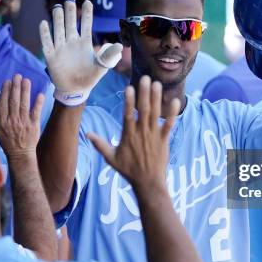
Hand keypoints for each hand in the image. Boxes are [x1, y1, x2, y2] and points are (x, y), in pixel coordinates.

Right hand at [0, 74, 43, 158]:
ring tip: (26, 80)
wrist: (20, 153)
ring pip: (24, 104)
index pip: (3, 103)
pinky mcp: (34, 125)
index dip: (5, 91)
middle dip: (15, 87)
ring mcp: (23, 122)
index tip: (7, 81)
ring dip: (25, 91)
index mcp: (1, 121)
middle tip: (17, 76)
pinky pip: (36, 112)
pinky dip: (38, 103)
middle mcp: (12, 121)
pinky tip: (40, 94)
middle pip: (13, 101)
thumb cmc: (7, 140)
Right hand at [39, 0, 122, 105]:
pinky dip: (45, 34)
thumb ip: (109, 55)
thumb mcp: (102, 66)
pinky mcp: (51, 56)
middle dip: (70, 12)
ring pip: (58, 30)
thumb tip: (120, 45)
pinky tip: (44, 23)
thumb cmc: (90, 77)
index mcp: (84, 43)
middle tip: (70, 0)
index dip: (87, 14)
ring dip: (58, 20)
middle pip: (70, 24)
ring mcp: (61, 48)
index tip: (88, 2)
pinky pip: (47, 43)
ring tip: (58, 7)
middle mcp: (72, 42)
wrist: (76, 90)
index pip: (86, 25)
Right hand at [87, 75, 179, 193]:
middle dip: (144, 93)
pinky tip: (175, 101)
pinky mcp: (164, 140)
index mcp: (128, 135)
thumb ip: (100, 144)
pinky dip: (172, 114)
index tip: (129, 88)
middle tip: (146, 78)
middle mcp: (141, 133)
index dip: (129, 101)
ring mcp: (154, 136)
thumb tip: (87, 134)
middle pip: (143, 109)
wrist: (148, 183)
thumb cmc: (128, 170)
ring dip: (156, 98)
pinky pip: (169, 125)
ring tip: (157, 83)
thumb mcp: (111, 158)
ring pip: (156, 114)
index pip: (128, 115)